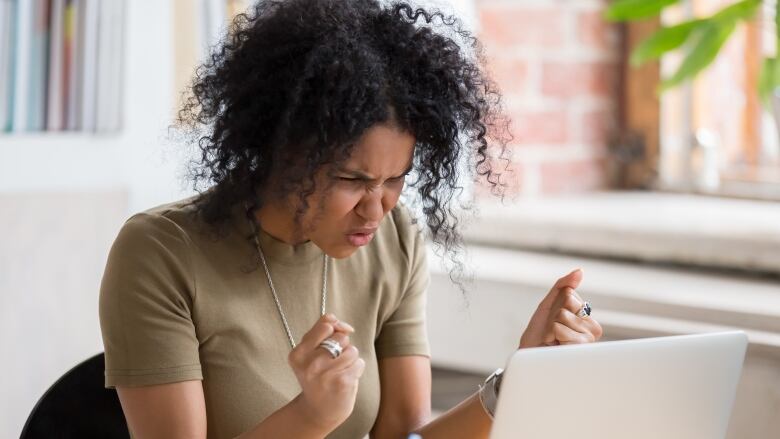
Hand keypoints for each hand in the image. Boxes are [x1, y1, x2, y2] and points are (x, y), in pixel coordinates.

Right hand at [288, 313, 364, 432]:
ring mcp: (326, 373)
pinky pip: (359, 363)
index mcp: (298, 353)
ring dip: (350, 360)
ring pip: (352, 350)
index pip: (325, 325)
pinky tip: (345, 380)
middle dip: (342, 347)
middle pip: (341, 337)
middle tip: (332, 363)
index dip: (335, 328)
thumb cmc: (318, 377)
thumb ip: (324, 332)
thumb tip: (346, 327)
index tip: (333, 340)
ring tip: (339, 372)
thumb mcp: (311, 353)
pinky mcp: (342, 382)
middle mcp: (309, 363)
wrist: (318, 411)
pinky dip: (356, 370)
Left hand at [519, 269, 602, 348]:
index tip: (552, 320)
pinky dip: (550, 336)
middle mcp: (592, 327)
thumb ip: (563, 286)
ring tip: (552, 340)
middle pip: (567, 304)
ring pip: (562, 316)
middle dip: (552, 317)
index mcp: (586, 315)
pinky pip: (559, 329)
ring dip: (550, 328)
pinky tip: (555, 347)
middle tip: (551, 332)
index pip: (569, 294)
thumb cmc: (539, 332)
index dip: (555, 305)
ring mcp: (588, 339)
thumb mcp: (549, 305)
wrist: (531, 356)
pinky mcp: (581, 349)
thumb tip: (580, 271)